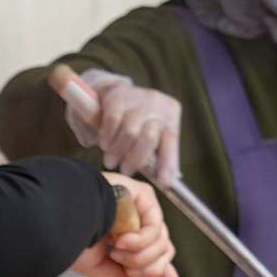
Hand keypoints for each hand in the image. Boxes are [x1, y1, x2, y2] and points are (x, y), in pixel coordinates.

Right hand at [50, 64, 187, 189]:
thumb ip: (157, 154)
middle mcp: (157, 103)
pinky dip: (107, 136)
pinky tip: (105, 144)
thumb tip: (167, 181)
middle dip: (135, 159)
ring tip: (111, 161)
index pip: (172, 141)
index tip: (164, 183)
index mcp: (170, 114)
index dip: (168, 163)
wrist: (113, 94)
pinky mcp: (117, 93)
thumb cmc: (135, 121)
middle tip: (125, 171)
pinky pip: (112, 120)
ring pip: (129, 132)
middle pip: (148, 137)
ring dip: (118, 151)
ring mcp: (137, 96)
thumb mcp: (149, 134)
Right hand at [76, 176, 179, 276]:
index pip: (154, 251)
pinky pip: (155, 227)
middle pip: (163, 248)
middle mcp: (135, 217)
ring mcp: (141, 205)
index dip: (163, 269)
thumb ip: (114, 276)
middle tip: (129, 271)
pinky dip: (140, 242)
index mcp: (123, 231)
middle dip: (149, 268)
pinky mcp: (143, 195)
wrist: (65, 217)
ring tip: (117, 252)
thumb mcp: (93, 263)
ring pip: (161, 242)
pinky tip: (121, 241)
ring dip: (139, 255)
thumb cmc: (71, 235)